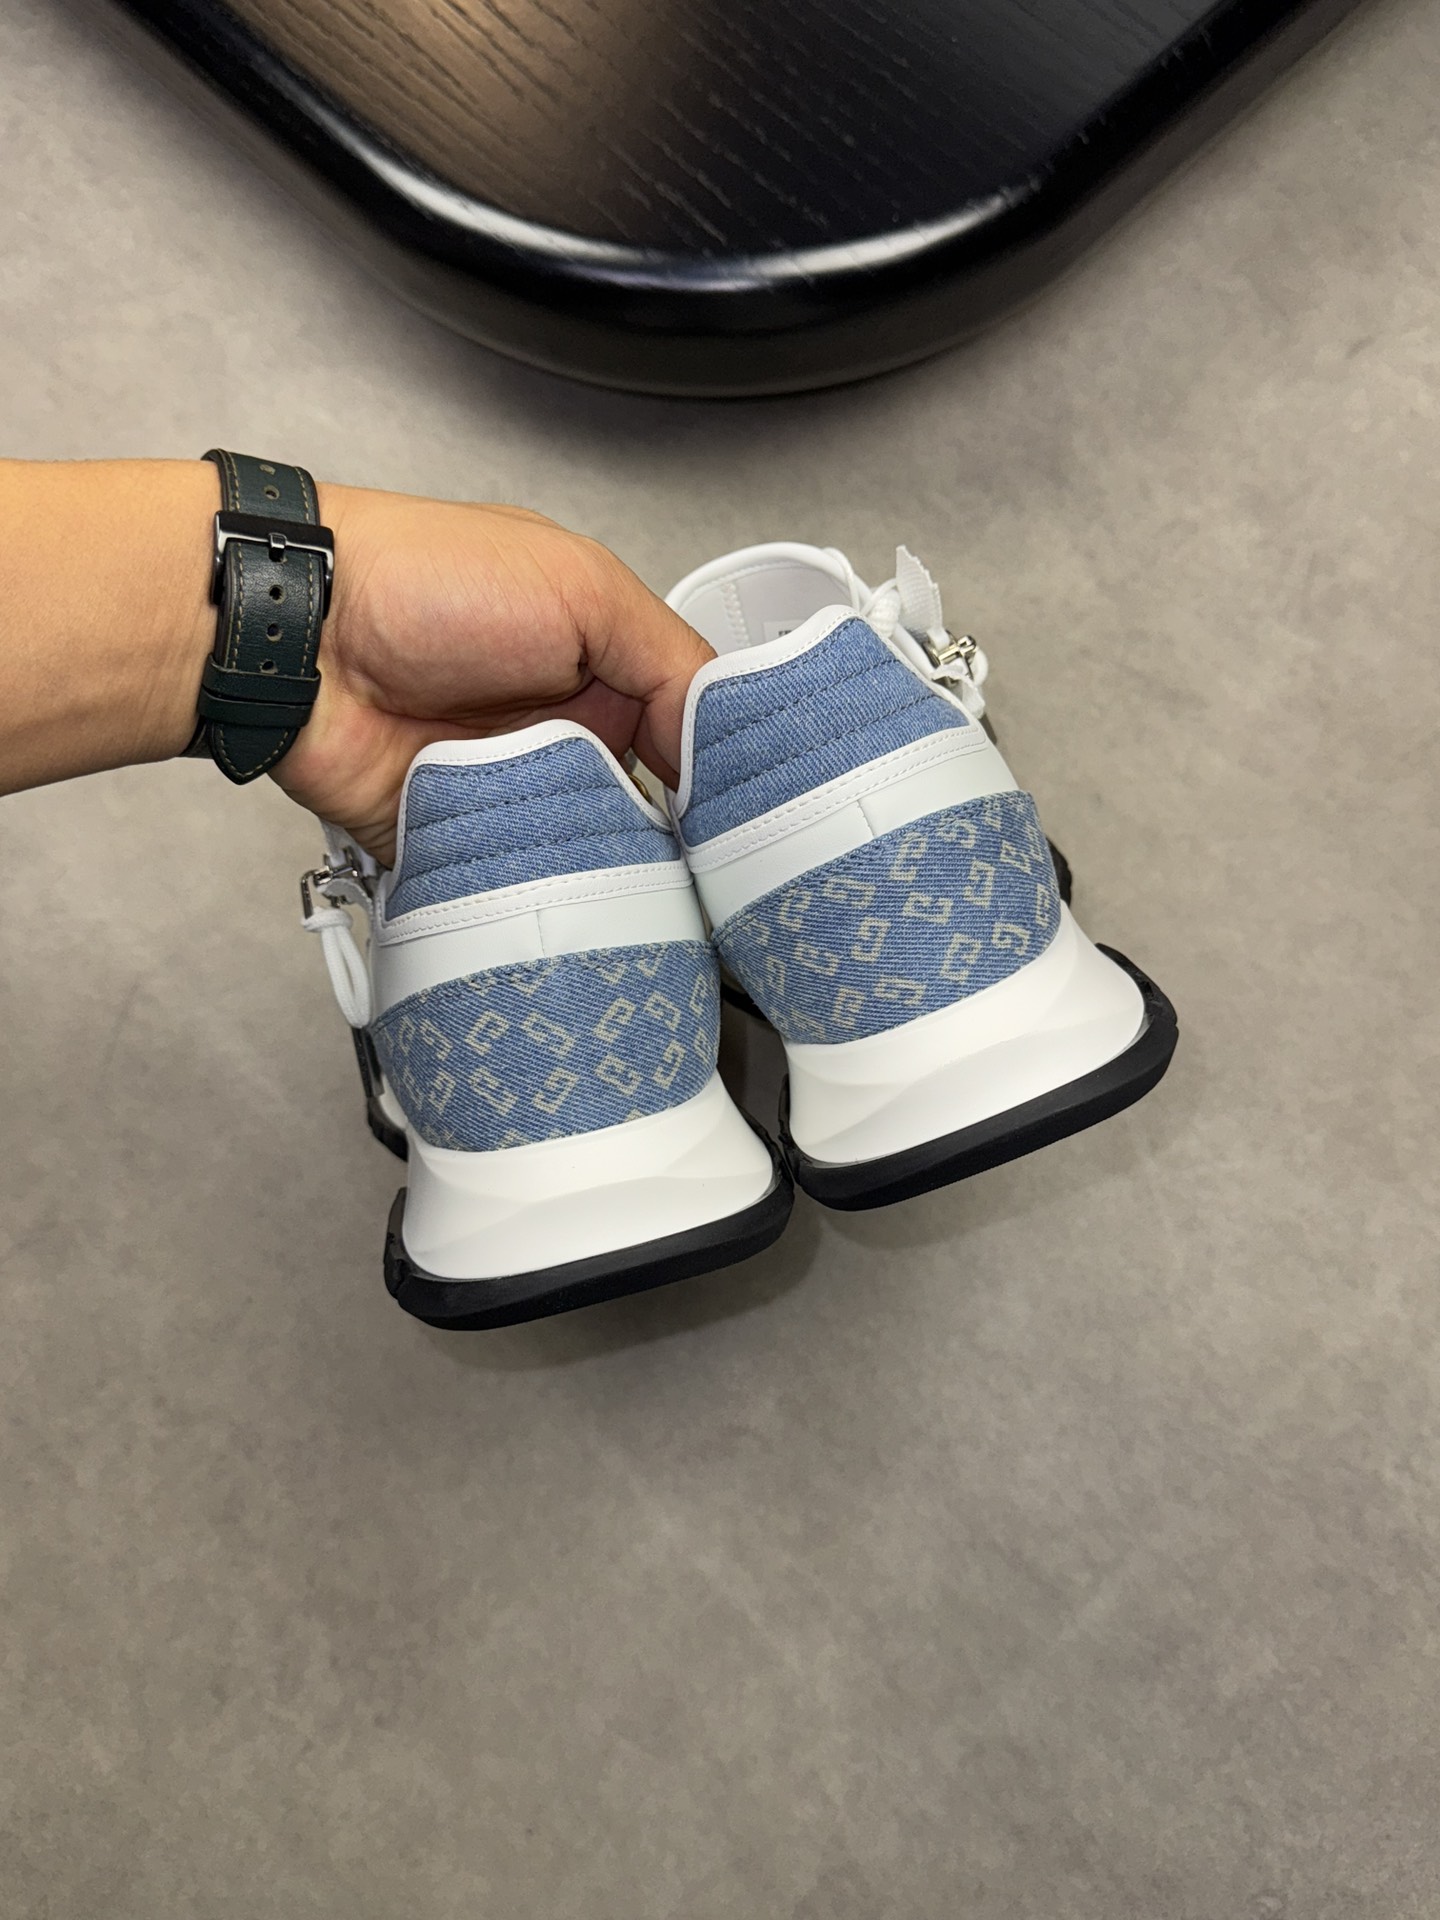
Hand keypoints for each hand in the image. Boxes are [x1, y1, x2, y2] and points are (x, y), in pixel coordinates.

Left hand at [276, 485, 711, 864]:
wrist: (302, 636)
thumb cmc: (428, 583)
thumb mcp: (582, 588)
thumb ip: (668, 659)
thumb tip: (720, 743)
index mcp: (599, 669)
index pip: (683, 739)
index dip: (719, 782)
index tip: (751, 827)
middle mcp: (559, 736)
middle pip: (643, 815)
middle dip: (670, 848)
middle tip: (705, 882)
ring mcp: (506, 795)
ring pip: (583, 862)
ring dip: (604, 877)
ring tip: (639, 899)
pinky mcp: (453, 846)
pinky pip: (507, 891)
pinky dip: (531, 902)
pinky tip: (568, 916)